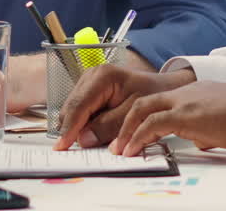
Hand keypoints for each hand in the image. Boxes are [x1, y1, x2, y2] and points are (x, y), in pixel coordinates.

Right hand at [53, 65, 194, 150]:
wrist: (163, 87)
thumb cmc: (152, 95)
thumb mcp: (134, 112)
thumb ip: (109, 126)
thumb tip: (85, 139)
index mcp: (103, 77)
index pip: (78, 105)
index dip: (69, 128)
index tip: (62, 146)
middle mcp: (92, 76)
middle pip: (71, 107)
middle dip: (72, 128)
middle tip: (77, 150)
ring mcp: (89, 81)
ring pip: (73, 109)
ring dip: (79, 126)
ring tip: (93, 139)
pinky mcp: (90, 90)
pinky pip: (80, 110)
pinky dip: (85, 122)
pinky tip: (96, 130)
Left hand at [107, 81, 225, 156]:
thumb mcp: (222, 122)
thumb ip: (206, 127)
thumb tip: (200, 139)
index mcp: (193, 92)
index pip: (157, 101)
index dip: (140, 117)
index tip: (130, 133)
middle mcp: (185, 92)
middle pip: (142, 102)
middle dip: (124, 122)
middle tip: (116, 142)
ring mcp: (184, 101)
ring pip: (142, 110)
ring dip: (127, 132)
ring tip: (120, 149)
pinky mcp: (187, 114)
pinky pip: (153, 123)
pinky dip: (139, 137)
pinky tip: (134, 149)